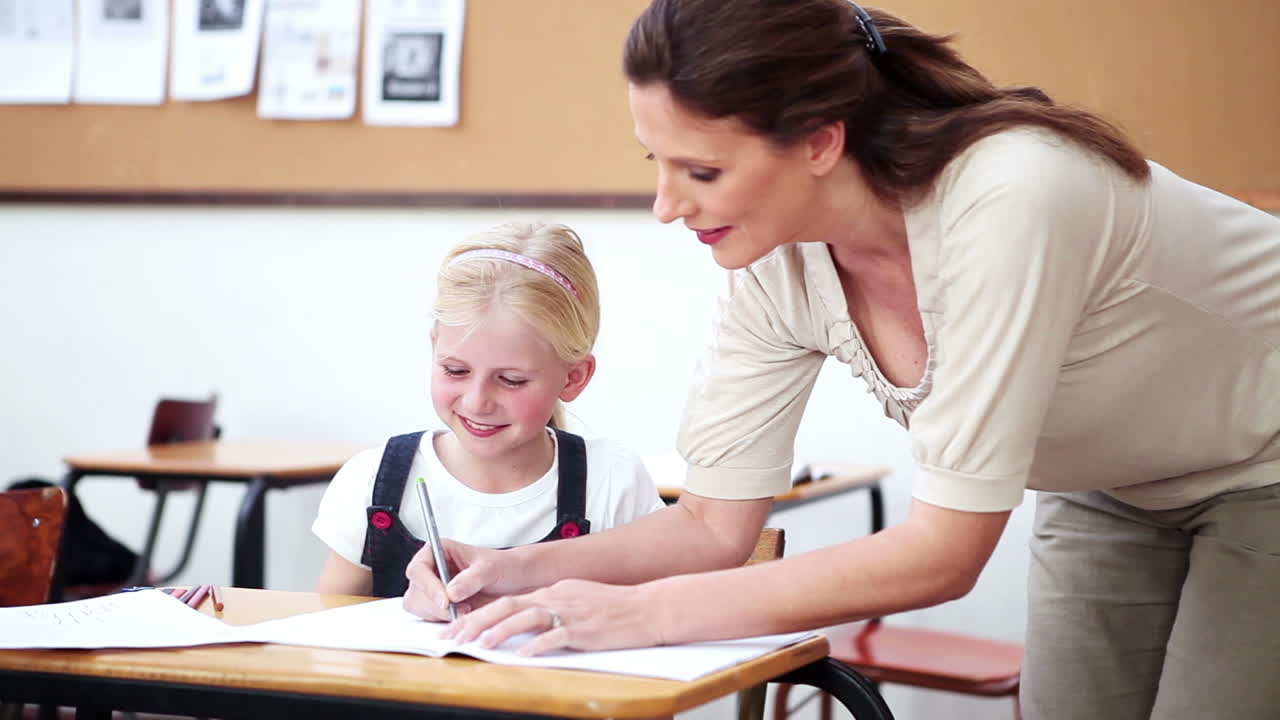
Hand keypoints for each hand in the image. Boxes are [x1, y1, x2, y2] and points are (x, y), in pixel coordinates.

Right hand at [402, 539, 512, 620]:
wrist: (514, 582)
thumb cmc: (503, 567)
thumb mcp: (491, 568)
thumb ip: (471, 578)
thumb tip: (451, 592)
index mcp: (439, 550)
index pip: (419, 569)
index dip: (428, 586)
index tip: (446, 601)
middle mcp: (432, 569)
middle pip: (416, 591)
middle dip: (435, 605)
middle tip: (461, 609)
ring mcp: (432, 588)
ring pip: (418, 606)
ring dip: (439, 614)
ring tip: (466, 610)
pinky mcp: (437, 606)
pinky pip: (428, 617)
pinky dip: (442, 621)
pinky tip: (463, 615)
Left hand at [441, 579, 663, 655]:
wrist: (646, 608)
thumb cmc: (615, 607)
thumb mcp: (578, 598)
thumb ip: (553, 606)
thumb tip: (530, 619)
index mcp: (553, 591)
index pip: (509, 600)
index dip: (481, 613)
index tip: (459, 626)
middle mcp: (556, 598)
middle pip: (508, 606)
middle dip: (477, 621)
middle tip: (455, 635)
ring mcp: (568, 613)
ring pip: (525, 617)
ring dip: (500, 630)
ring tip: (480, 643)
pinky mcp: (582, 630)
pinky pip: (553, 637)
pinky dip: (535, 646)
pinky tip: (520, 655)